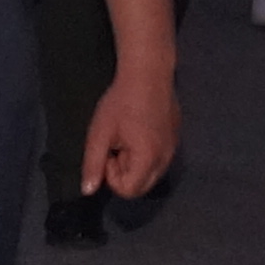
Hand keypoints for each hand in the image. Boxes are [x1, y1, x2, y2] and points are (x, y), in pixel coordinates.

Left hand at [84, 60, 180, 199]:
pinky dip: (147, 155)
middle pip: (142, 187)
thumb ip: (93, 164)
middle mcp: (165, 159)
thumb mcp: (100, 133)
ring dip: (135, 164)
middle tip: (116, 146)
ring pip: (151, 174)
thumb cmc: (120, 102)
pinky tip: (139, 131)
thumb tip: (88, 191)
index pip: (128, 191)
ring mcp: (173, 149)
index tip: (109, 152)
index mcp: (148, 159)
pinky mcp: (176, 139)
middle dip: (124, 174)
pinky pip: (159, 160)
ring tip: (127, 137)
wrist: (148, 72)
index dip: (112, 176)